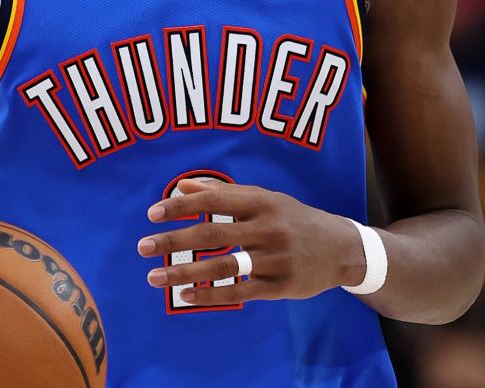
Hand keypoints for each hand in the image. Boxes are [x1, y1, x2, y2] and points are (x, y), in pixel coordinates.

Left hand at [136, 179, 364, 306]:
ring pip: (222, 266)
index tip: (152, 214)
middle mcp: (268, 227)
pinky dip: (210, 295)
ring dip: (184, 271)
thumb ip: (223, 191)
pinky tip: (185, 296)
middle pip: (213, 233)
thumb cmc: (294, 218)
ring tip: (154, 276)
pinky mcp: (280, 285)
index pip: (215, 199)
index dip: (182, 206)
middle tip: (142, 246)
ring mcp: (275, 258)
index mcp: (262, 200)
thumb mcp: (265, 197)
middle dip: (174, 240)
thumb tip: (181, 187)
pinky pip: (239, 292)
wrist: (342, 248)